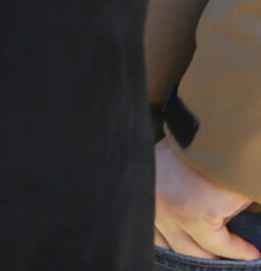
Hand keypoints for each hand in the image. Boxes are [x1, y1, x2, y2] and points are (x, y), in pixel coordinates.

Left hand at [157, 136, 260, 260]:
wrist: (222, 132)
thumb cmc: (203, 147)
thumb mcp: (175, 172)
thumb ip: (172, 198)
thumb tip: (187, 234)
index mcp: (140, 187)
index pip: (147, 230)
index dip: (171, 244)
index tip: (194, 251)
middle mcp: (147, 198)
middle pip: (169, 244)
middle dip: (195, 254)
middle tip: (216, 259)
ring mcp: (169, 208)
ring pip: (192, 250)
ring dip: (216, 256)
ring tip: (235, 259)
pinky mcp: (194, 214)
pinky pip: (218, 245)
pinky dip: (239, 251)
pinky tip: (252, 253)